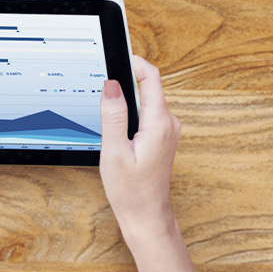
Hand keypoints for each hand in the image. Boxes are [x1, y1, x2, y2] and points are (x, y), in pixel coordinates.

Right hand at [101, 55, 217, 271]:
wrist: (146, 215)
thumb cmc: (131, 191)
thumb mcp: (114, 152)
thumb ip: (113, 116)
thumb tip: (111, 85)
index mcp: (159, 123)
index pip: (151, 77)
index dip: (133, 61)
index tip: (115, 55)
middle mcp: (169, 122)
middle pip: (149, 85)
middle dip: (127, 78)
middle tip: (103, 79)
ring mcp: (168, 129)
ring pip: (148, 99)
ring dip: (128, 96)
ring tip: (106, 104)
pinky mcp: (163, 136)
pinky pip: (149, 112)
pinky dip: (132, 110)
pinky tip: (117, 125)